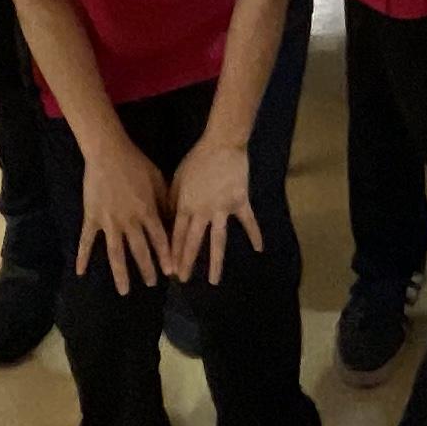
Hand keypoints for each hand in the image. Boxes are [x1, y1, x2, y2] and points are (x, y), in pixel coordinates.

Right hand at [73, 137, 172, 294]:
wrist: (108, 152)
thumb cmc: (136, 164)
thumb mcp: (158, 180)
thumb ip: (166, 201)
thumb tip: (176, 220)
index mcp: (147, 211)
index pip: (159, 239)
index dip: (165, 257)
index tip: (171, 273)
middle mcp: (129, 221)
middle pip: (139, 250)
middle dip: (146, 269)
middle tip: (151, 284)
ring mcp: (108, 221)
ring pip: (115, 253)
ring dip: (120, 273)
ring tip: (124, 290)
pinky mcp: (92, 217)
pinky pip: (86, 240)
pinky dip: (82, 256)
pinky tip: (80, 272)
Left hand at [164, 136, 261, 281]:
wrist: (222, 144)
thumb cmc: (196, 160)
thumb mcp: (177, 179)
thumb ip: (172, 200)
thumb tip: (167, 220)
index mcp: (186, 205)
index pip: (177, 234)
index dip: (173, 253)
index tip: (170, 269)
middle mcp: (203, 211)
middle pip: (193, 242)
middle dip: (187, 262)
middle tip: (183, 280)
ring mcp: (222, 209)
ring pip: (218, 240)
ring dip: (216, 262)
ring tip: (214, 281)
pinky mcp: (240, 202)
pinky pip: (248, 222)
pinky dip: (255, 234)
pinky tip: (259, 249)